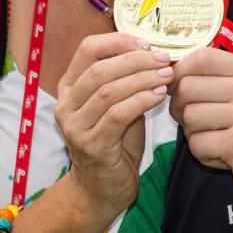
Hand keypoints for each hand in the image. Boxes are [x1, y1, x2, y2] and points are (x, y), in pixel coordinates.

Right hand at [55, 32, 173, 216]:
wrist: (101, 190)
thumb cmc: (114, 144)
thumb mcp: (117, 106)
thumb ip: (127, 82)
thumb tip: (156, 55)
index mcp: (69, 88)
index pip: (87, 49)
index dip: (118, 41)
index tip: (147, 44)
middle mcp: (66, 105)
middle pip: (100, 68)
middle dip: (137, 60)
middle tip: (164, 60)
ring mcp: (75, 126)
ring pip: (109, 90)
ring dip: (143, 79)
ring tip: (166, 76)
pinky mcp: (91, 145)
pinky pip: (118, 114)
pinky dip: (142, 101)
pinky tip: (159, 97)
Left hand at [168, 47, 232, 209]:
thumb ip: (224, 79)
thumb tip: (175, 71)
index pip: (202, 56)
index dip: (180, 71)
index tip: (175, 86)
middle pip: (188, 87)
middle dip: (179, 106)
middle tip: (191, 120)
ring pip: (189, 116)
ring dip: (192, 133)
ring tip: (213, 139)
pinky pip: (196, 144)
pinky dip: (202, 154)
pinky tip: (221, 155)